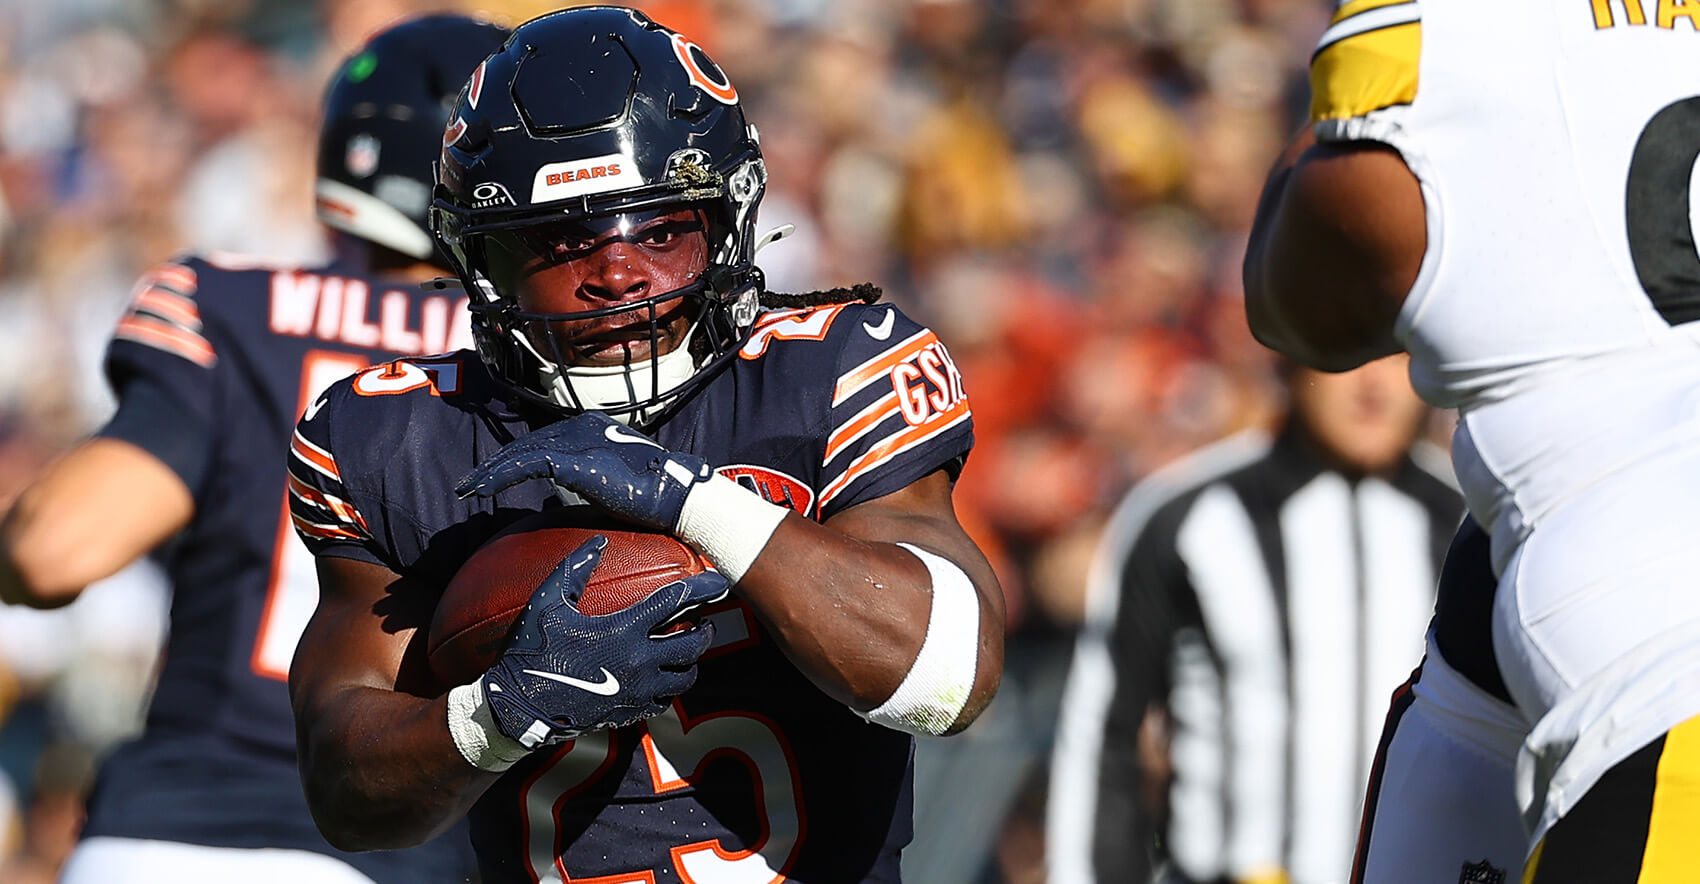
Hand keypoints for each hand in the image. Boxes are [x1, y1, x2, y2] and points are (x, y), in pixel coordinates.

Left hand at [455, 412, 711, 531]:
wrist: (675, 493)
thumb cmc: (653, 493)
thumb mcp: (614, 479)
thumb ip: (590, 478)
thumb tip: (571, 494)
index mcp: (591, 427)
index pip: (542, 441)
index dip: (513, 460)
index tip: (491, 478)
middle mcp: (581, 426)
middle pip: (526, 444)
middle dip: (494, 465)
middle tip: (468, 485)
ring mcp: (577, 440)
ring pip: (521, 453)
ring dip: (490, 473)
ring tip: (468, 489)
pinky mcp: (573, 459)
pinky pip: (526, 466)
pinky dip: (501, 478)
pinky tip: (483, 490)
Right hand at [480, 536, 726, 748]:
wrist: (518, 708)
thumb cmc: (531, 652)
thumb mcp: (547, 604)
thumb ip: (574, 570)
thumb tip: (598, 542)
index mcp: (622, 630)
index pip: (674, 602)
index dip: (700, 588)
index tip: (716, 580)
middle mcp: (638, 661)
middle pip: (692, 644)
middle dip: (705, 629)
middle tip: (705, 621)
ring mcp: (637, 691)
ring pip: (685, 676)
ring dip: (692, 661)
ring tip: (689, 649)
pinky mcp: (630, 713)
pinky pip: (665, 700)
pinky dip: (671, 686)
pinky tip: (664, 676)